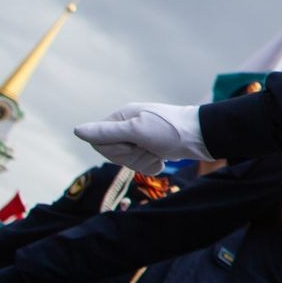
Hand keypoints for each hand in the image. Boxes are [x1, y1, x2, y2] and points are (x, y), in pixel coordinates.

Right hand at [73, 104, 209, 176]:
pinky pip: (142, 164)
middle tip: (149, 147)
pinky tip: (163, 158)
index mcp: (121, 117)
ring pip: (127, 161)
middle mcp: (128, 126)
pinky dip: (152, 165)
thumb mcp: (136, 130)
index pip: (97, 141)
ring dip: (143, 161)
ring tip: (159, 151)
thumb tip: (77, 130)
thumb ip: (107, 132)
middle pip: (112, 153)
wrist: (204, 137)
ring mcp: (140, 138)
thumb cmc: (171, 130)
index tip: (131, 143)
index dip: (113, 149)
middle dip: (130, 156)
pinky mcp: (152, 148)